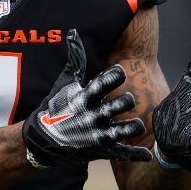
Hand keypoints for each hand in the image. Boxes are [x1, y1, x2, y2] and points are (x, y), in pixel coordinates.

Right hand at [22, 29, 153, 166]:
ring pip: (126, 129)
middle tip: (127, 100)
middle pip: (121, 104)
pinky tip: (148, 154)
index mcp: (84, 97)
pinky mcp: (100, 151)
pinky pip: (123, 153)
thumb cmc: (55, 108)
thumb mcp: (64, 84)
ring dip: (135, 125)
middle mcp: (92, 116)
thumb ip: (75, 60)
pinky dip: (137, 154)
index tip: (121, 73)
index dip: (117, 75)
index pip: (105, 81)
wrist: (42, 141)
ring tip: (137, 123)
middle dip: (128, 100)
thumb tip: (74, 34)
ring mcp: (97, 135)